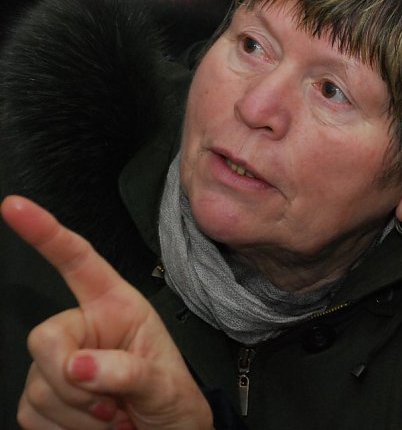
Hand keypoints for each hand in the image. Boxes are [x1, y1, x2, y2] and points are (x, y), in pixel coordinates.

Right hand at [2, 196, 212, 429]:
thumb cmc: (173, 402)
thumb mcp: (166, 385)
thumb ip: (128, 372)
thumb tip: (80, 365)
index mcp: (117, 308)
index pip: (79, 262)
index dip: (46, 232)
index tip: (15, 206)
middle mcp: (84, 329)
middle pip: (44, 338)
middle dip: (73, 378)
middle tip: (115, 404)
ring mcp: (57, 364)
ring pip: (38, 385)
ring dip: (80, 414)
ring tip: (116, 415)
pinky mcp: (40, 398)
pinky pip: (31, 413)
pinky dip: (65, 429)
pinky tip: (95, 425)